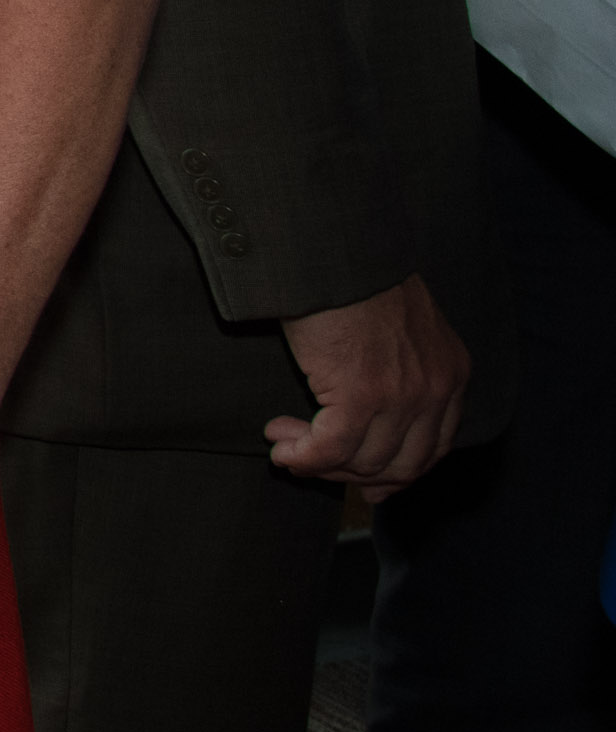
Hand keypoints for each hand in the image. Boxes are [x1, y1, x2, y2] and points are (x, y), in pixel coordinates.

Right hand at [271, 274, 468, 495]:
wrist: (333, 247)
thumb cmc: (352, 274)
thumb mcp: (399, 323)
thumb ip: (403, 365)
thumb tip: (373, 411)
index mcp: (451, 371)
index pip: (435, 447)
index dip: (398, 474)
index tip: (367, 485)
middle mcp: (436, 389)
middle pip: (403, 463)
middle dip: (354, 473)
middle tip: (313, 465)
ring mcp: (403, 395)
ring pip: (365, 461)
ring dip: (318, 463)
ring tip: (284, 446)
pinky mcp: (361, 394)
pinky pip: (332, 448)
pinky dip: (304, 457)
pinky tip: (281, 449)